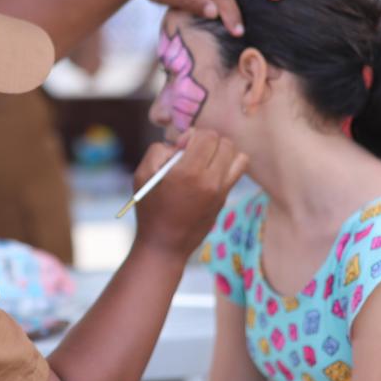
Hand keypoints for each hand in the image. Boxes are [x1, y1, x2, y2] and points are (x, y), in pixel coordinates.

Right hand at [132, 128, 247, 259]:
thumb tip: (182, 143)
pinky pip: (238, 170)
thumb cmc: (150, 208)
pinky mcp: (225, 198)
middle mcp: (209, 181)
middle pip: (224, 143)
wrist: (164, 245)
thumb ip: (159, 149)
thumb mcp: (142, 175)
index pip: (208, 136)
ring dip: (221, 152)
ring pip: (236, 154)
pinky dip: (229, 164)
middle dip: (208, 142)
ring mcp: (221, 191)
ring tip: (205, 161)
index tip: (180, 148)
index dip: (193, 136)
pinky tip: (211, 172)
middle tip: (191, 154)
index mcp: (188, 173)